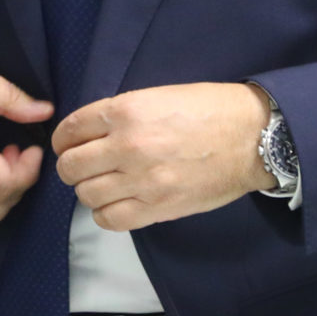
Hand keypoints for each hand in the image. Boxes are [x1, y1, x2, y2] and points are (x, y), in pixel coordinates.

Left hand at [52, 81, 271, 230]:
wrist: (252, 138)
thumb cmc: (209, 109)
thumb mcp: (158, 96)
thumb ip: (121, 114)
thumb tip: (91, 133)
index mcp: (126, 111)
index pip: (70, 130)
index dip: (64, 139)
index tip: (70, 144)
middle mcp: (127, 146)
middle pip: (70, 166)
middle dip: (72, 166)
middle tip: (86, 165)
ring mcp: (142, 181)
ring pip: (86, 195)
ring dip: (89, 190)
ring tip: (105, 184)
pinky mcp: (157, 208)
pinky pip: (110, 220)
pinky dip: (106, 213)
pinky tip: (117, 203)